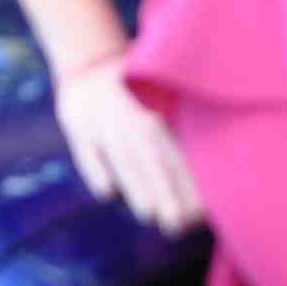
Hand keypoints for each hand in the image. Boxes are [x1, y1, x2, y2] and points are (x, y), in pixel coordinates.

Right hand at [55, 58, 204, 234]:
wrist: (88, 62)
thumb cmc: (135, 93)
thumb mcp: (158, 100)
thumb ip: (176, 137)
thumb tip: (208, 177)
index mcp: (158, 114)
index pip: (176, 154)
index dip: (188, 183)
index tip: (201, 214)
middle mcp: (133, 118)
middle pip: (152, 159)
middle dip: (166, 192)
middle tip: (178, 224)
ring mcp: (104, 122)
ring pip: (122, 158)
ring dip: (135, 184)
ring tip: (149, 214)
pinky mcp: (78, 127)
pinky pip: (87, 152)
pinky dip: (96, 170)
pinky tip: (107, 193)